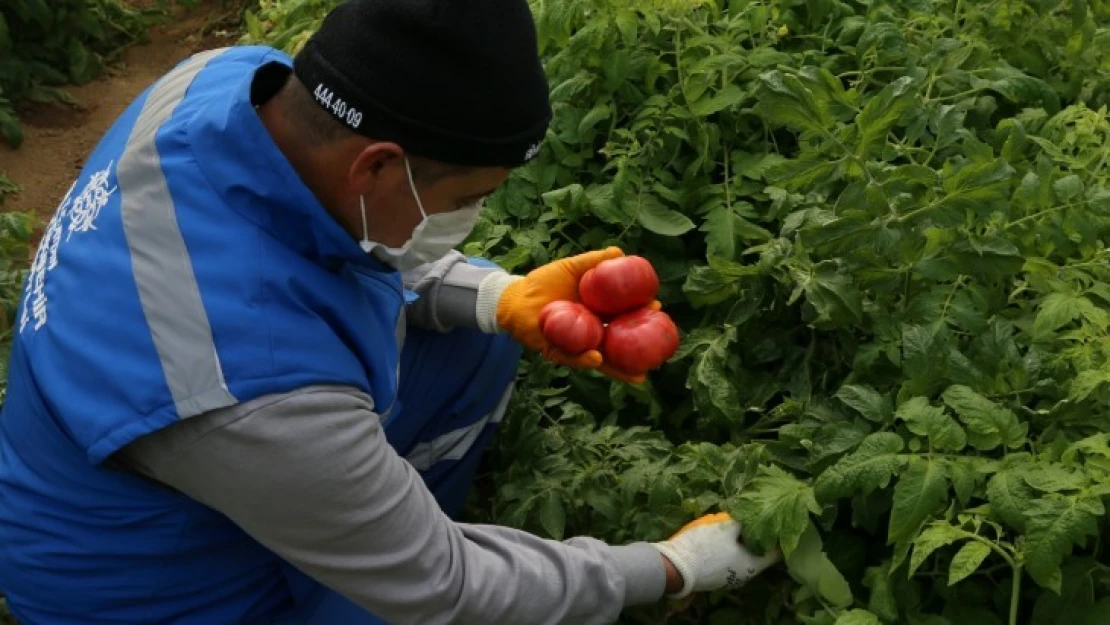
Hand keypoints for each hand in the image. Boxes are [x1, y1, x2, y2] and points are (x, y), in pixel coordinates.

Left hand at [493, 247, 660, 382]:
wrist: (516, 296)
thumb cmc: (544, 282)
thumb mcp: (572, 269)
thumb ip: (593, 262)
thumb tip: (619, 253)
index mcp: (597, 314)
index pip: (623, 317)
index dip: (641, 316)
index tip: (657, 306)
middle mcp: (590, 332)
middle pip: (618, 344)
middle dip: (638, 350)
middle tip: (657, 347)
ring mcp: (575, 344)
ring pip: (601, 360)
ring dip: (618, 367)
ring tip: (637, 372)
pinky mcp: (556, 352)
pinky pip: (572, 358)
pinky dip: (585, 360)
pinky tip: (597, 359)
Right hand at [652, 513, 779, 598]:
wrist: (675, 567)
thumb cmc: (705, 547)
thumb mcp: (726, 527)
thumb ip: (743, 520)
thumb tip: (756, 512)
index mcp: (753, 566)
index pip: (775, 552)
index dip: (777, 536)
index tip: (777, 522)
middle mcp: (745, 575)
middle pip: (757, 553)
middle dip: (757, 536)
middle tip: (755, 518)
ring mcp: (730, 578)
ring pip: (742, 556)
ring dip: (741, 541)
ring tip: (736, 523)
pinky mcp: (716, 576)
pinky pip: (729, 559)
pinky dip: (730, 548)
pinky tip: (721, 536)